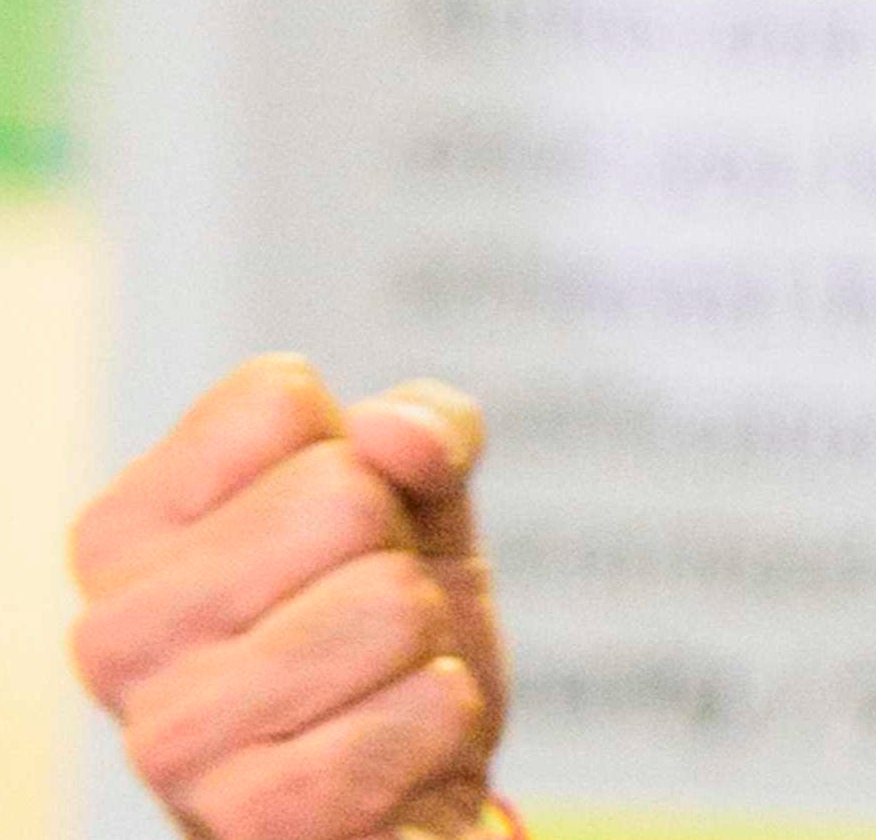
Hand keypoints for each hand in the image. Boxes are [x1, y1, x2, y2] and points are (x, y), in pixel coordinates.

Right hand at [71, 357, 508, 839]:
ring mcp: (169, 737)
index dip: (354, 454)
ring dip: (422, 644)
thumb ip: (427, 428)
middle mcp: (115, 633)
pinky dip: (440, 720)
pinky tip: (390, 755)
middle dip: (394, 552)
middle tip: (363, 622)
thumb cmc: (386, 625)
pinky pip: (417, 708)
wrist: (412, 788)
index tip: (332, 534)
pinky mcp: (249, 820)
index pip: (275, 399)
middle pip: (341, 495)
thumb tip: (392, 433)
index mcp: (122, 533)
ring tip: (371, 686)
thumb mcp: (419, 498)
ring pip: (388, 600)